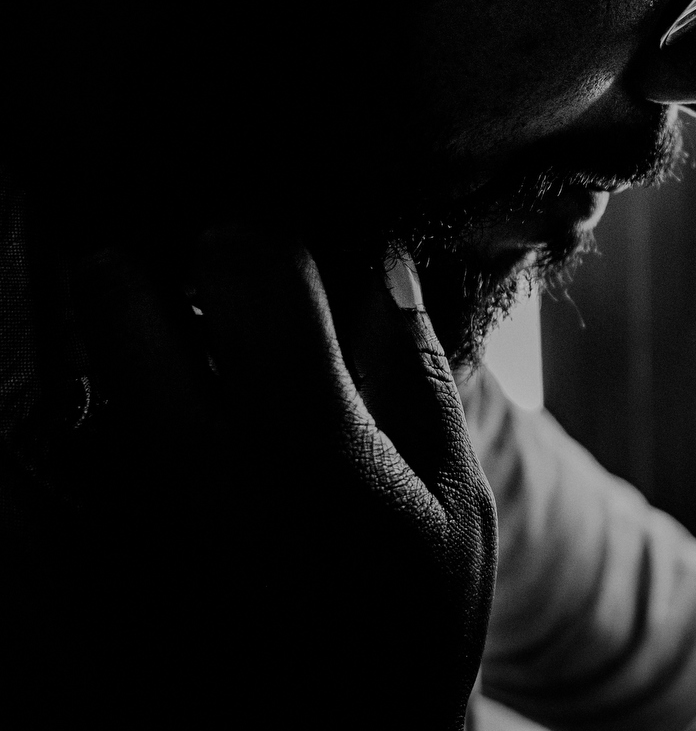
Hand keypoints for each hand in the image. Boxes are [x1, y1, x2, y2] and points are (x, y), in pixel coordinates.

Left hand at [18, 227, 496, 726]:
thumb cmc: (412, 627)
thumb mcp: (457, 503)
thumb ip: (417, 379)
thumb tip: (378, 263)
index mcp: (326, 457)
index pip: (245, 272)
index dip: (250, 242)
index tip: (257, 259)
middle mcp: (211, 485)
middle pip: (119, 303)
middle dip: (145, 275)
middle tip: (184, 295)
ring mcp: (133, 529)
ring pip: (82, 373)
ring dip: (122, 361)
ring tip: (183, 399)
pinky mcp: (89, 566)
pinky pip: (64, 453)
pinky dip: (100, 432)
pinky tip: (160, 463)